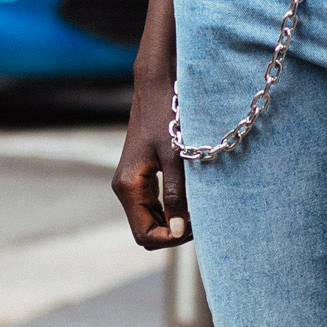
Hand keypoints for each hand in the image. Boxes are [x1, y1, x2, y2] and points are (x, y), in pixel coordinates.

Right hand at [113, 70, 190, 250]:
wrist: (156, 88)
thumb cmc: (166, 117)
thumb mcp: (175, 158)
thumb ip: (175, 196)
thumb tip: (178, 231)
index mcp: (128, 186)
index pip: (144, 234)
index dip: (171, 239)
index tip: (195, 228)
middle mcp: (125, 188)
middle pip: (146, 230)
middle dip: (174, 232)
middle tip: (201, 220)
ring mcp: (131, 183)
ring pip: (151, 219)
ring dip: (174, 221)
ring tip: (199, 210)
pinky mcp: (140, 176)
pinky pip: (154, 205)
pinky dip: (172, 209)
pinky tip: (191, 200)